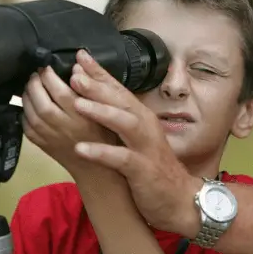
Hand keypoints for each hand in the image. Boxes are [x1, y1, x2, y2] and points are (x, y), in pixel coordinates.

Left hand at [22, 64, 116, 175]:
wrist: (96, 169)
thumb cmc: (104, 134)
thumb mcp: (104, 110)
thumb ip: (91, 90)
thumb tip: (76, 68)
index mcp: (81, 116)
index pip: (60, 92)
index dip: (50, 77)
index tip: (48, 67)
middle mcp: (64, 127)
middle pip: (41, 102)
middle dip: (35, 84)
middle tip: (36, 73)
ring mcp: (50, 137)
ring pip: (31, 113)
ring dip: (27, 95)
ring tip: (31, 85)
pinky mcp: (42, 145)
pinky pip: (27, 126)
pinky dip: (24, 112)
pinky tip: (29, 103)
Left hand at [69, 50, 202, 237]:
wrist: (178, 198)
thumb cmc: (151, 165)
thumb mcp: (135, 136)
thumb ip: (118, 116)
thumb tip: (90, 98)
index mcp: (140, 116)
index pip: (118, 88)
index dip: (100, 72)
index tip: (80, 56)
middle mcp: (144, 126)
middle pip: (121, 100)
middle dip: (98, 86)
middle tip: (74, 74)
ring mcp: (145, 147)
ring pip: (124, 123)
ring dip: (101, 112)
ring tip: (77, 104)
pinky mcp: (142, 169)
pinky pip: (121, 158)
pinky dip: (101, 152)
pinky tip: (81, 148)